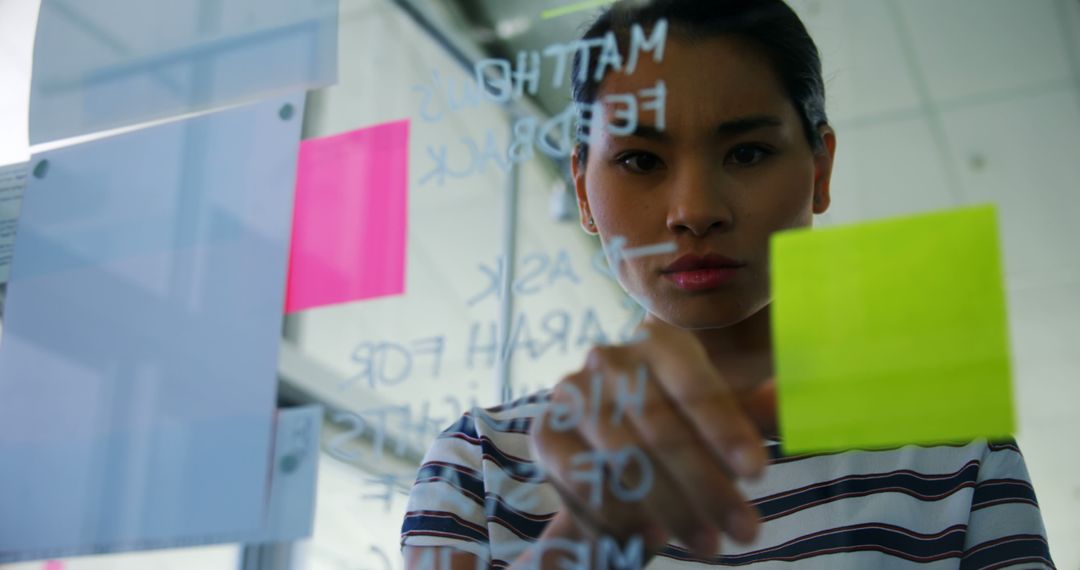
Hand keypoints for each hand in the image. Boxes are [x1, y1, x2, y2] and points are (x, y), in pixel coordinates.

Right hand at [530, 319, 775, 557]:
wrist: (613, 458)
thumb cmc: (678, 432)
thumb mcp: (717, 421)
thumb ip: (751, 412)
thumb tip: (784, 400)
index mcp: (658, 344)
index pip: (695, 386)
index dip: (727, 429)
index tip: (760, 472)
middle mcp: (609, 359)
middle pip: (661, 426)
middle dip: (707, 484)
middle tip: (745, 530)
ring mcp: (572, 394)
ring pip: (625, 456)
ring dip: (671, 507)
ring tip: (709, 544)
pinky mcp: (547, 434)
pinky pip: (582, 479)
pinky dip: (620, 513)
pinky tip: (652, 538)